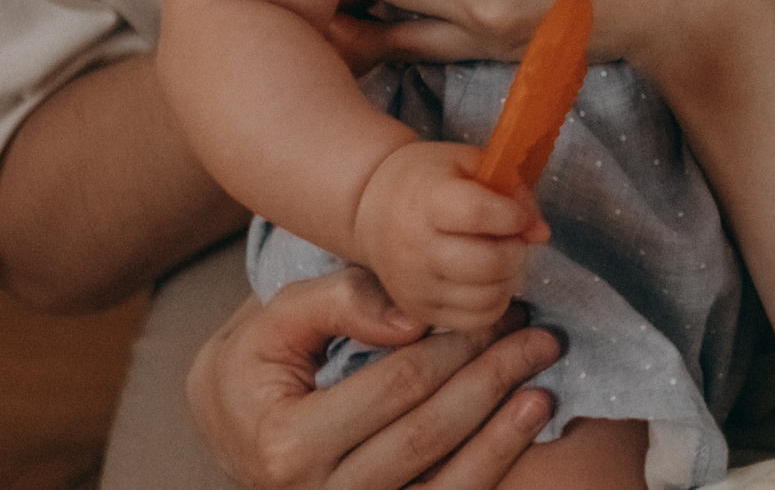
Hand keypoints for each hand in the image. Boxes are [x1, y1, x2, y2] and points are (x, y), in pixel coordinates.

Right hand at [187, 266, 559, 489]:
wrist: (230, 430)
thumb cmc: (255, 365)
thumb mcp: (276, 318)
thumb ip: (340, 303)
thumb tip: (415, 318)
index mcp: (288, 444)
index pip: (395, 386)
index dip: (453, 345)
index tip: (496, 309)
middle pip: (429, 432)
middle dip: (490, 378)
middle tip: (538, 335)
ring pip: (446, 479)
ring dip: (505, 428)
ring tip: (544, 378)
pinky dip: (492, 463)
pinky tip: (526, 423)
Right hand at [353, 141, 546, 330]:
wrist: (373, 210)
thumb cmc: (428, 182)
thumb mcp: (467, 164)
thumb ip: (510, 189)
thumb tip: (540, 232)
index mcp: (426, 200)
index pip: (476, 213)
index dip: (511, 215)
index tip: (517, 213)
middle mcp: (416, 247)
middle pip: (488, 263)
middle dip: (515, 250)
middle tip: (512, 237)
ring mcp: (416, 285)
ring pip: (488, 297)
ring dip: (508, 277)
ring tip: (499, 255)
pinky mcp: (420, 312)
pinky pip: (477, 320)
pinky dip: (494, 301)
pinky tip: (487, 279)